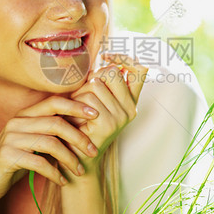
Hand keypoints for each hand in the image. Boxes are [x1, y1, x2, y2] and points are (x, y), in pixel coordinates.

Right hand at [0, 96, 100, 204]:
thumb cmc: (15, 160)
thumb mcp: (33, 141)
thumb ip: (51, 132)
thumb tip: (84, 126)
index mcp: (25, 114)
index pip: (54, 102)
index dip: (76, 106)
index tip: (96, 115)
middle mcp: (17, 122)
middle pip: (56, 123)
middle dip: (79, 137)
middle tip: (93, 151)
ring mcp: (10, 138)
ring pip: (50, 143)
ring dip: (69, 158)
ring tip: (79, 171)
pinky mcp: (6, 156)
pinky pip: (38, 162)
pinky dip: (54, 173)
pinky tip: (62, 181)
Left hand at [68, 54, 147, 172]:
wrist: (73, 158)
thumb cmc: (79, 125)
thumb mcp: (93, 100)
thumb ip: (103, 81)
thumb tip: (106, 57)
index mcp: (131, 101)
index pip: (140, 69)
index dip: (124, 58)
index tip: (106, 55)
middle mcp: (131, 109)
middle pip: (112, 72)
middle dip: (92, 78)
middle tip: (81, 96)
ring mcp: (122, 117)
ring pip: (96, 84)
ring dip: (79, 93)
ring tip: (75, 110)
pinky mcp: (109, 123)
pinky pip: (89, 96)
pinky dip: (75, 103)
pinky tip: (73, 117)